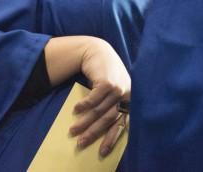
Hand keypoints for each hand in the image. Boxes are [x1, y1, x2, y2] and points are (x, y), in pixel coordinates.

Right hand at [70, 38, 130, 156]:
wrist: (98, 51)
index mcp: (130, 100)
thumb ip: (113, 105)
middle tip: (81, 143)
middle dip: (94, 133)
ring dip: (84, 122)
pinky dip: (84, 106)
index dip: (112, 138)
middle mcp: (126, 95)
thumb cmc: (104, 74)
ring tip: (73, 130)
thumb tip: (101, 130)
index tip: (102, 152)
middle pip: (109, 119)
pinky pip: (93, 99)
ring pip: (99, 111)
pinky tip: (75, 110)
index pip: (122, 123)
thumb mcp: (113, 89)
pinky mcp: (107, 82)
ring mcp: (118, 88)